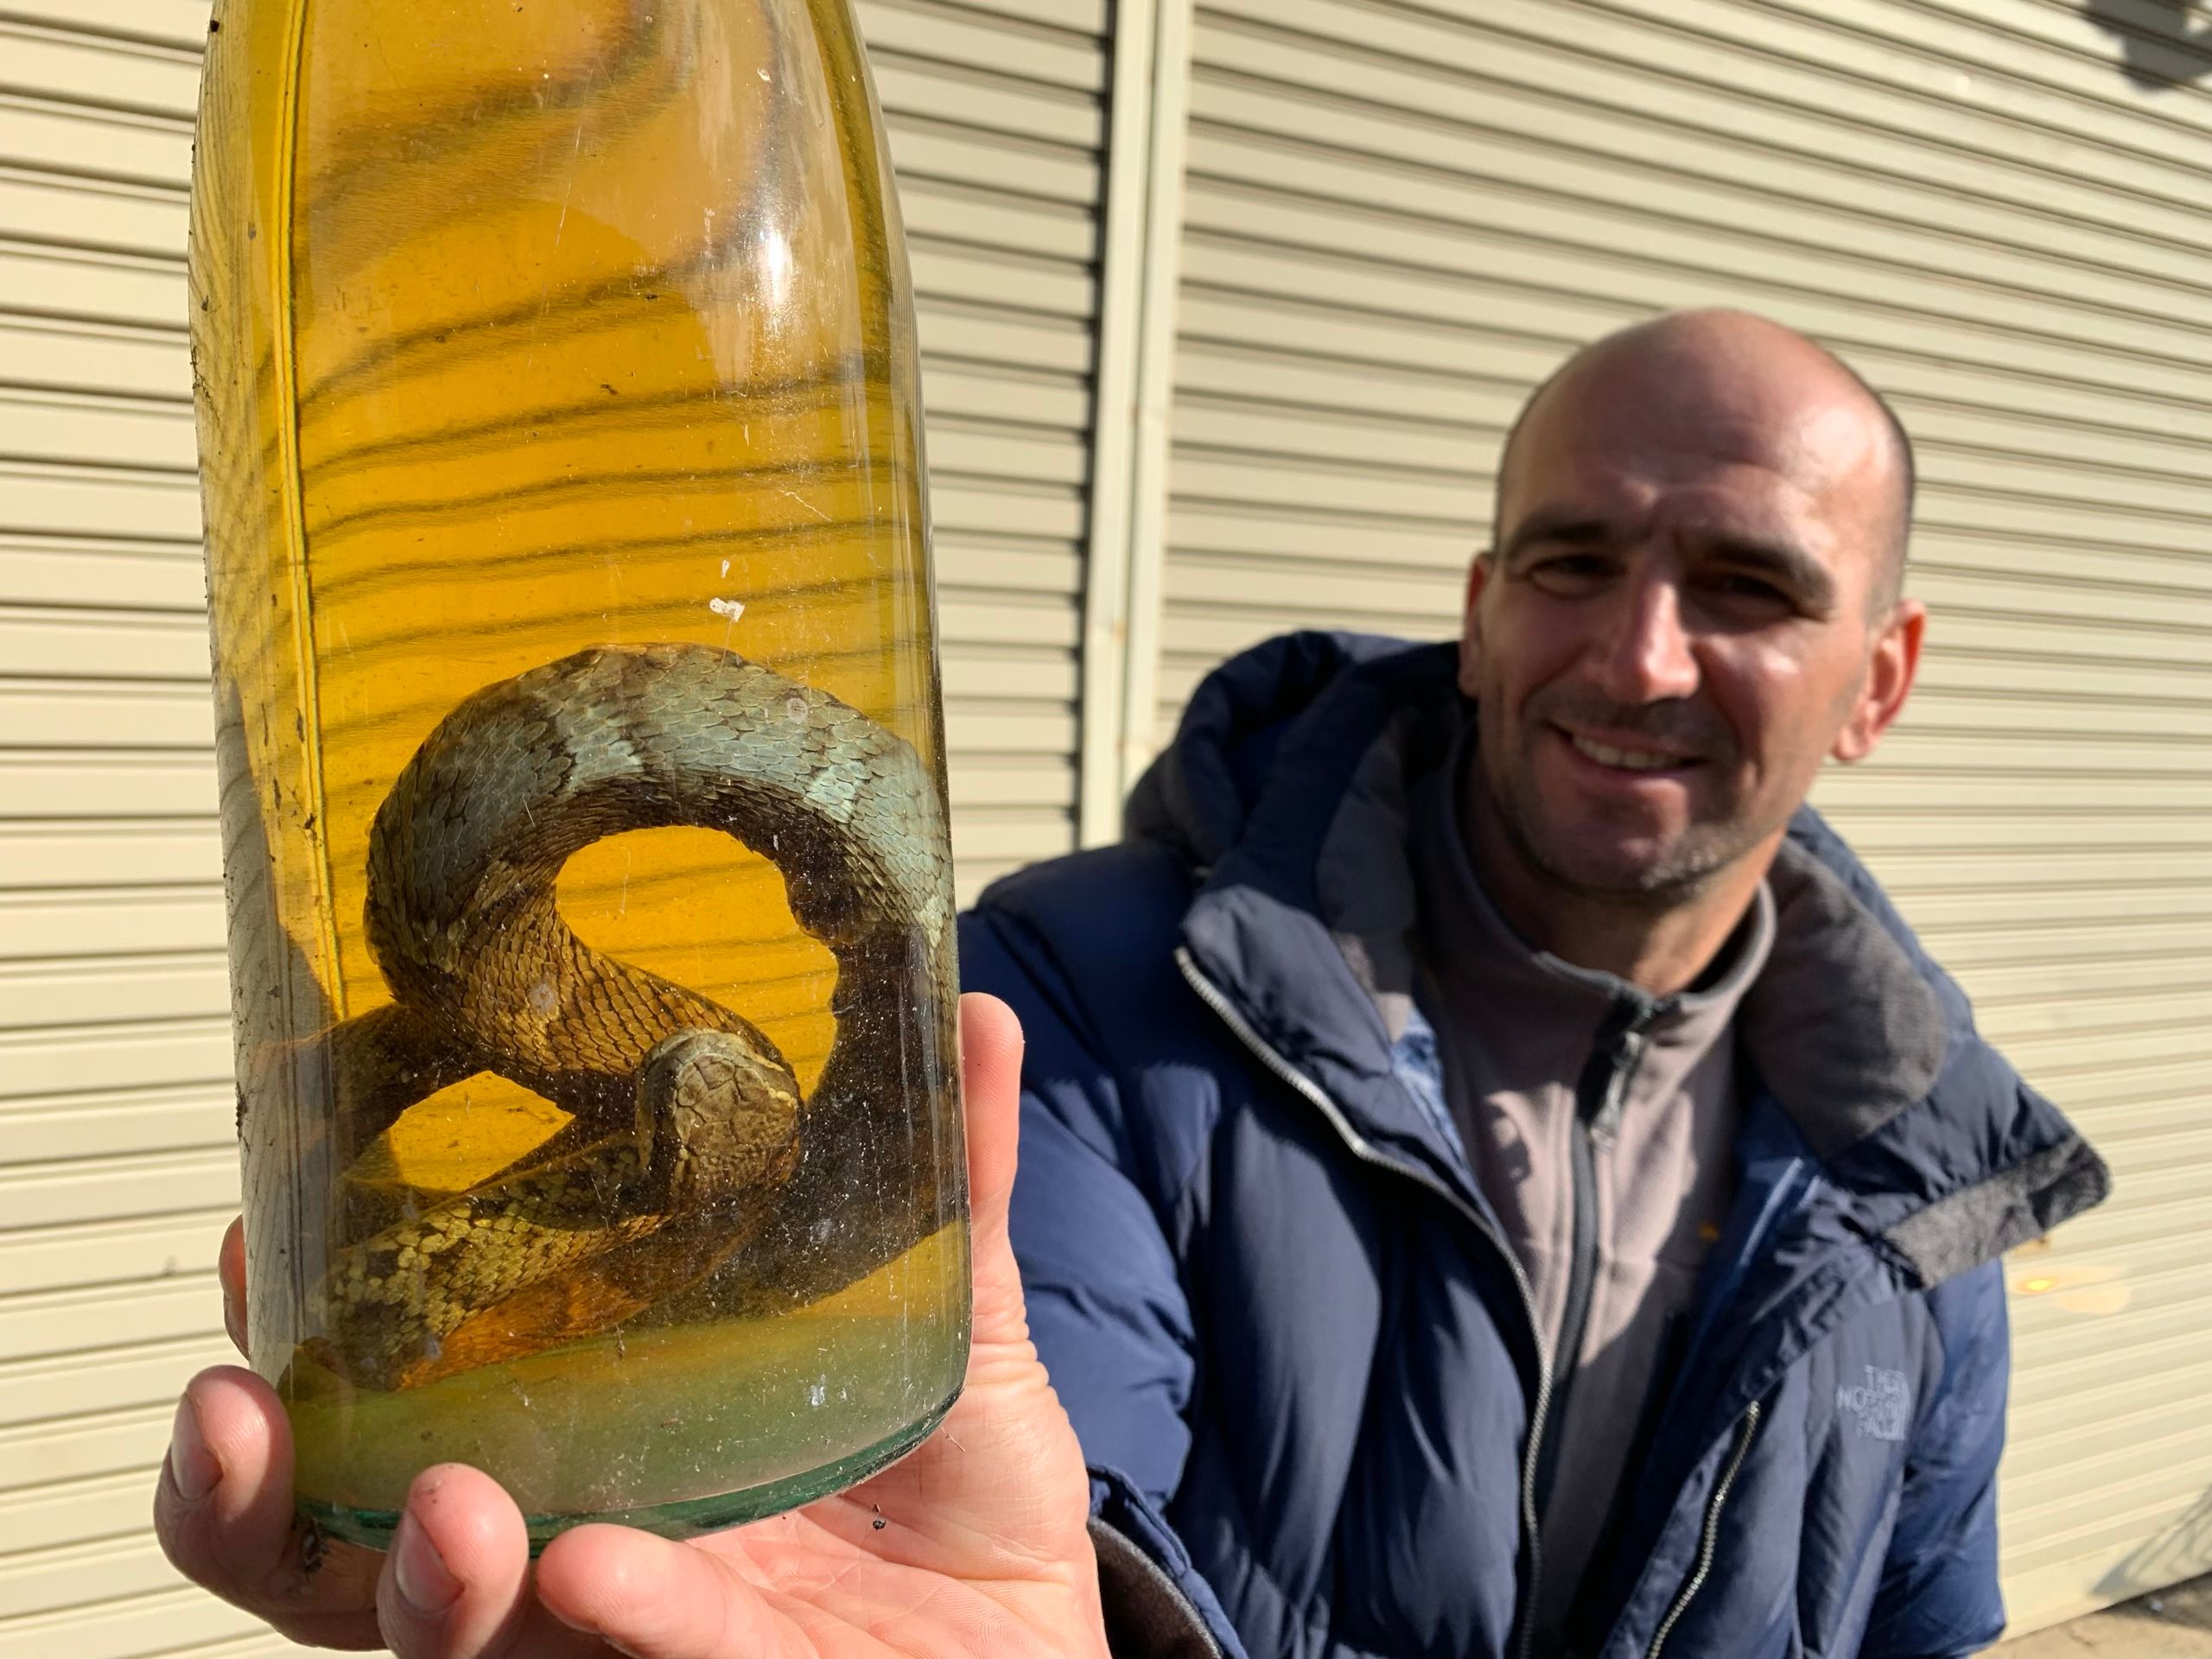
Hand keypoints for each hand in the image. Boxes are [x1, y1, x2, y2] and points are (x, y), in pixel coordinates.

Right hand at [154, 994, 1111, 1658]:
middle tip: (237, 1407)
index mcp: (589, 1442)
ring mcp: (626, 1628)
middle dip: (258, 1499)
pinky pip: (649, 1655)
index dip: (301, 1348)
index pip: (396, 1407)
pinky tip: (597, 1567)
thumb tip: (978, 1015)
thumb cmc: (955, 1489)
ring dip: (414, 1578)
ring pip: (450, 1637)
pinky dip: (626, 1611)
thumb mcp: (949, 1321)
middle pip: (343, 1556)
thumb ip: (951, 1187)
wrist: (1035, 1632)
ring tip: (442, 1505)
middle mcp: (568, 1545)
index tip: (253, 1243)